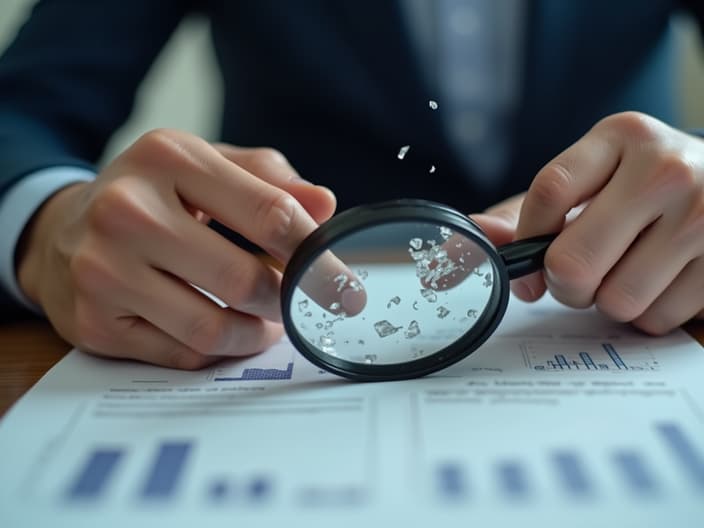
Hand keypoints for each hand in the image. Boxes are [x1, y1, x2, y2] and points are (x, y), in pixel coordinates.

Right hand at [17, 129, 360, 367]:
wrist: (63, 232)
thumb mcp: (208, 167)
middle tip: (305, 306)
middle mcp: (128, 210)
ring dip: (255, 334)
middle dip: (288, 302)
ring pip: (212, 329)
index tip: (345, 283)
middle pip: (244, 279)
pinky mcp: (93, 321)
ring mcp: (104, 269)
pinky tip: (224, 330)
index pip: (269, 213)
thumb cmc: (153, 196)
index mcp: (169, 158)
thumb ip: (270, 180)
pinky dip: (217, 350)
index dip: (316, 253)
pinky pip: (181, 353)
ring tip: (267, 322)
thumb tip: (325, 207)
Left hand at [509, 112, 703, 334]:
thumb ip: (527, 210)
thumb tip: (473, 235)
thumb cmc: (641, 186)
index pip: (548, 192)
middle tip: (580, 274)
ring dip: (609, 301)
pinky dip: (648, 313)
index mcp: (620, 137)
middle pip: (573, 261)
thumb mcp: (590, 180)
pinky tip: (661, 281)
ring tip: (627, 270)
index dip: (525, 241)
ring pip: (616, 300)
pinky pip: (656, 319)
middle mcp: (666, 169)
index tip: (528, 262)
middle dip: (565, 283)